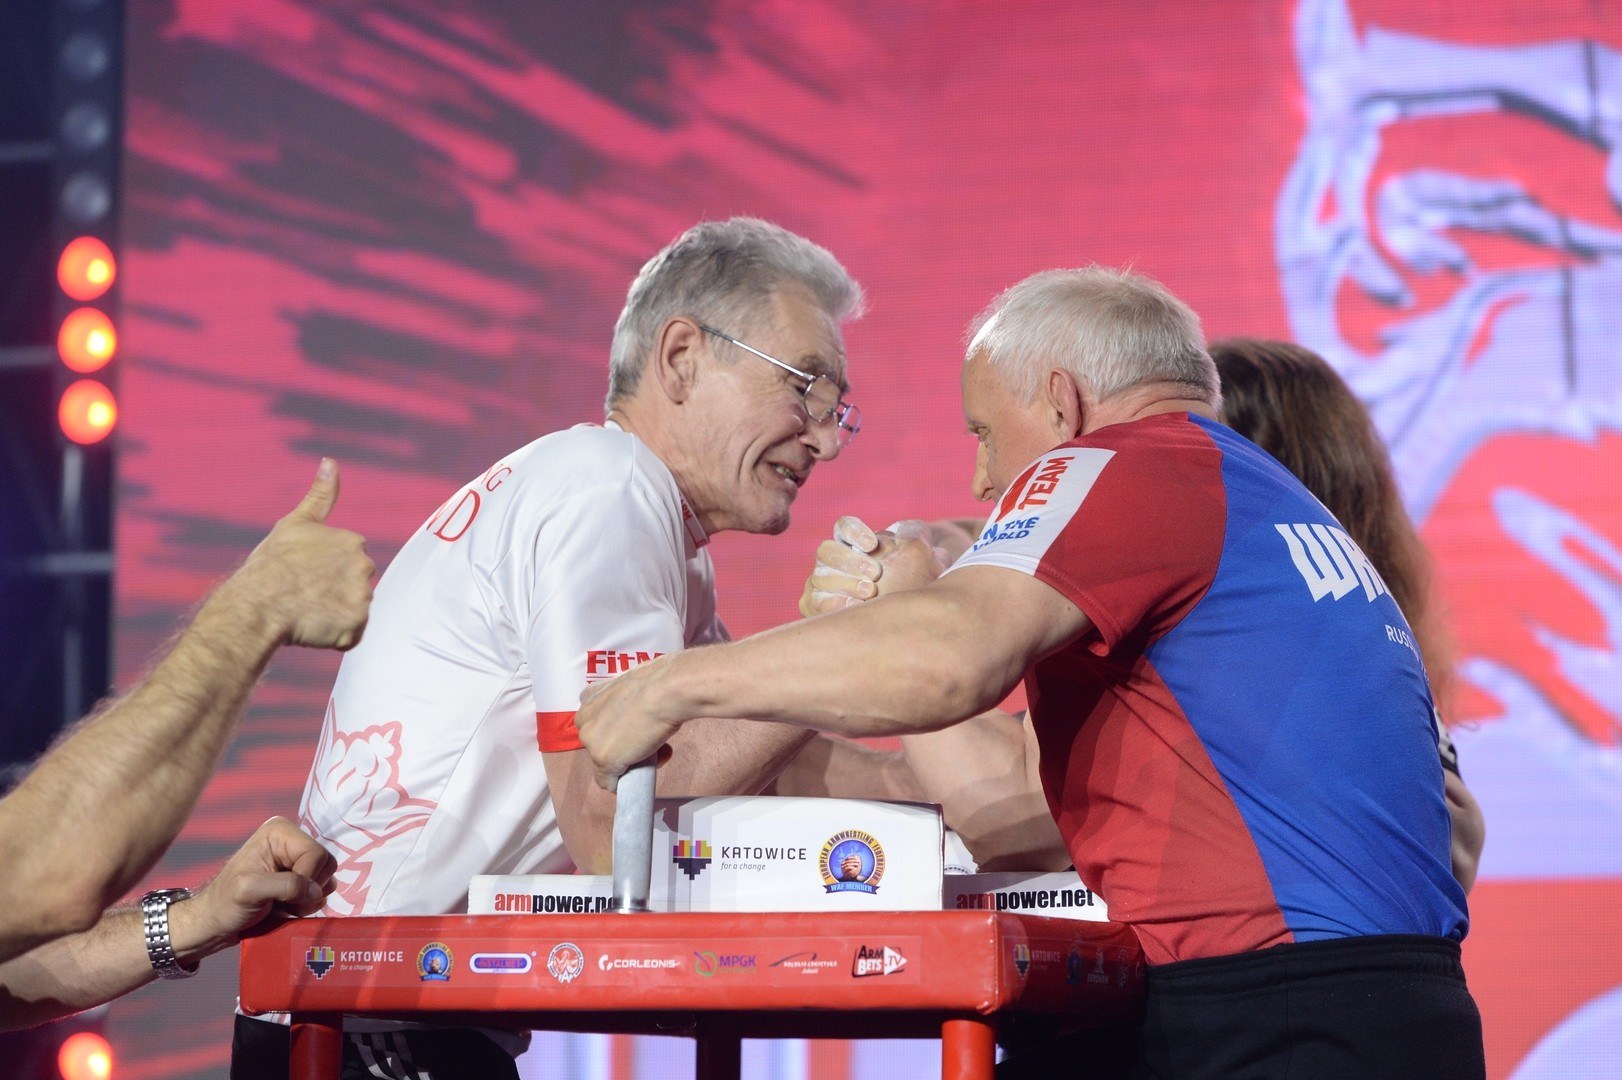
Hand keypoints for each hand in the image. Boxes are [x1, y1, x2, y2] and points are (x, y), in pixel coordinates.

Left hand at [174, 817, 336, 956]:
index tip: (282, 896)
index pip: (317, 854)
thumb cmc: (226, 904)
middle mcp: (292, 841)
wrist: (216, 924)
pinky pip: (321, 891)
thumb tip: (318, 891)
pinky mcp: (300, 877)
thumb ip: (286, 885)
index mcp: (280, 831)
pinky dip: (307, 904)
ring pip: (327, 880)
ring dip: (307, 900)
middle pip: (326, 865)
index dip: (306, 879)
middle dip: (308, 890)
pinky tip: (286, 908)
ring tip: (282, 905)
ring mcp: (297, 860)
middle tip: (283, 902)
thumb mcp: (249, 890)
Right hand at [229, 458, 375, 649]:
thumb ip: (320, 495)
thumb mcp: (295, 523)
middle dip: (335, 592)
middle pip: (355, 585)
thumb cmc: (270, 564)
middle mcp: (365, 568)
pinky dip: (335, 636)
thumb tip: (330, 462)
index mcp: (354, 542)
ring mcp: (362, 598)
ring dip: (335, 614)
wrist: (256, 605)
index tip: (304, 575)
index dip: (325, 571)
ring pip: (353, 610)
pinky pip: (352, 635)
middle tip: (305, 595)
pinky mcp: (356, 626)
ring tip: (307, 612)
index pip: (349, 561)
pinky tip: (313, 628)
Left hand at [575, 661, 682, 791]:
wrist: (666, 691)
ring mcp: (592, 741)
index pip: (599, 724)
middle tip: (650, 739)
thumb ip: (626, 703)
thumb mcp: (634, 687)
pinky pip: (610, 783)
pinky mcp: (603, 760)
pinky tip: (643, 773)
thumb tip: (640, 720)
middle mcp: (583, 719)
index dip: (621, 730)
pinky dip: (625, 784)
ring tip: (655, 749)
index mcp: (588, 697)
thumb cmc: (660, 683)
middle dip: (625, 747)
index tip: (640, 727)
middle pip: (601, 745)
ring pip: (607, 764)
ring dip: (630, 763)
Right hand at [798, 516, 945, 616]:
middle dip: (850, 561)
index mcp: (853, 544)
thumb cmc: (913, 587)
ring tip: (870, 592)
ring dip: (844, 582)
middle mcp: (832, 562)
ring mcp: (821, 584)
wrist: (902, 626)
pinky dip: (831, 603)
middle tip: (875, 573)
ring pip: (819, 576)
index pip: (843, 527)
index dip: (854, 532)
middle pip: (826, 550)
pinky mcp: (815, 607)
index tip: (873, 545)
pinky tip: (852, 607)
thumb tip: (918, 537)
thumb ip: (920, 541)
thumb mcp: (924, 561)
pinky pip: (813, 602)